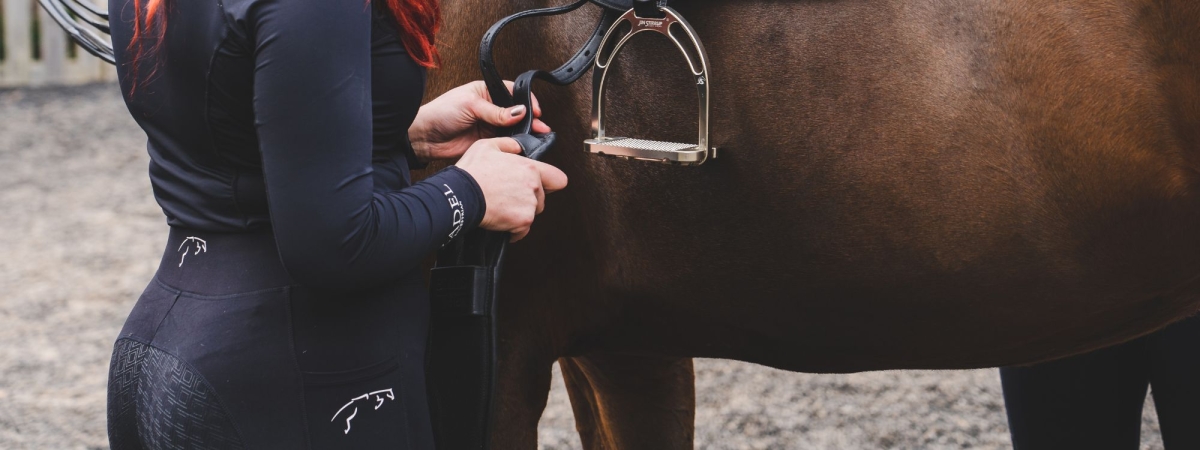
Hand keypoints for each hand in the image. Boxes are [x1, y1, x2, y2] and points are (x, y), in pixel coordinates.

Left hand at [409, 81, 551, 162]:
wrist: (424, 137)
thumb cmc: (440, 113)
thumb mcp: (470, 105)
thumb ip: (496, 111)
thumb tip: (519, 111)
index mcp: (485, 91)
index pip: (512, 92)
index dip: (526, 100)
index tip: (535, 110)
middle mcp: (489, 107)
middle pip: (516, 112)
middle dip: (529, 119)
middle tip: (541, 126)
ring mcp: (489, 125)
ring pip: (513, 128)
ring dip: (524, 132)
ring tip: (536, 136)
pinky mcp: (487, 141)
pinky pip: (505, 142)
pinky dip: (514, 144)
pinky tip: (522, 145)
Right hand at [455, 138, 567, 241]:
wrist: (460, 195)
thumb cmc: (472, 171)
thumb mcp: (487, 146)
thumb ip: (509, 145)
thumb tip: (519, 147)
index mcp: (530, 168)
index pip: (558, 179)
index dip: (551, 184)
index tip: (543, 187)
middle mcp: (534, 187)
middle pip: (541, 199)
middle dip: (528, 200)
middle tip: (508, 197)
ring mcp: (530, 206)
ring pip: (532, 214)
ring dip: (520, 213)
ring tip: (501, 208)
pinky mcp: (522, 222)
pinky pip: (523, 230)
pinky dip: (513, 230)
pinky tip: (500, 221)